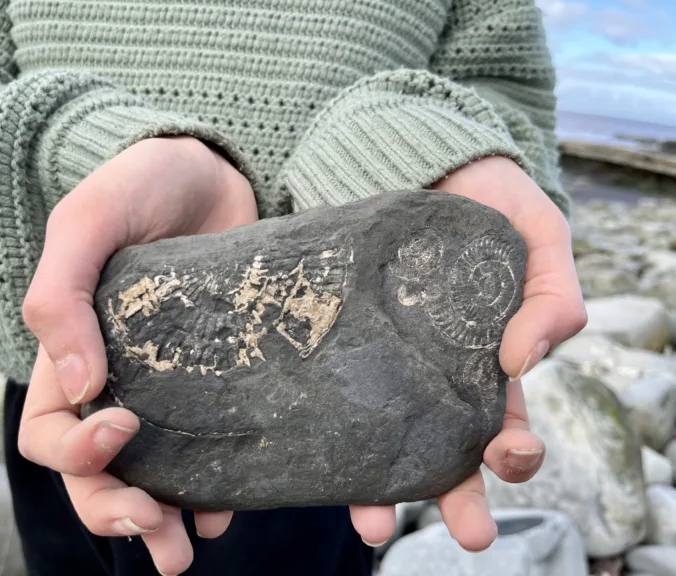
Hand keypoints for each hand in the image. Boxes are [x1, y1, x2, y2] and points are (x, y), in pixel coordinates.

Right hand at [18, 136, 257, 574]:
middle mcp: (126, 383)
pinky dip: (231, 481)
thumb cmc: (141, 185)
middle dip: (125, 513)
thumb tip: (78, 384)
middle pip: (105, 474)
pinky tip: (243, 501)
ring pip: (163, 472)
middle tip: (163, 542)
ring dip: (173, 516)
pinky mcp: (228, 378)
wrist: (216, 170)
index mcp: (77, 356)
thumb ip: (63, 293)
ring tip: (196, 544)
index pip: (53, 433)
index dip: (77, 454)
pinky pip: (224, 443)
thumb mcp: (89, 223)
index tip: (125, 431)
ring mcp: (179, 386)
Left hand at [351, 157, 586, 550]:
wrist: (421, 157)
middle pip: (447, 447)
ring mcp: (383, 358)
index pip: (503, 420)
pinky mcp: (339, 335)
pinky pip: (332, 389)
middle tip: (470, 533)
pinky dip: (325, 431)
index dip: (511, 449)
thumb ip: (553, 291)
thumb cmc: (489, 198)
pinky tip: (316, 461)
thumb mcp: (540, 233)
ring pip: (384, 434)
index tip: (507, 456)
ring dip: (384, 487)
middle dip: (457, 494)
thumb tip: (528, 360)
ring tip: (375, 524)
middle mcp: (433, 372)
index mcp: (486, 359)